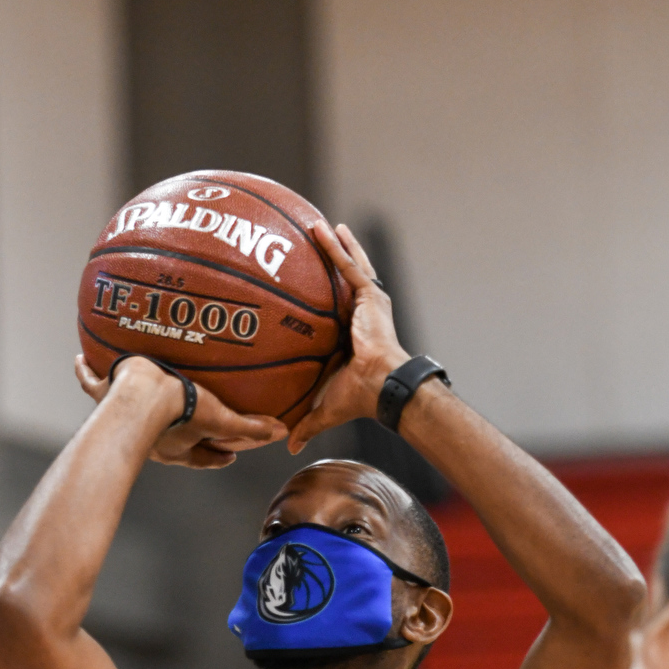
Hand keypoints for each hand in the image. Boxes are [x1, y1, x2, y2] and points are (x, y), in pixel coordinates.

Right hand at [75, 355, 286, 468]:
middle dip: (174, 433)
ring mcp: (122, 413)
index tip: (229, 455)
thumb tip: (281, 434)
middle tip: (183, 421)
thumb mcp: (219, 418)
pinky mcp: (105, 392)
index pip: (200, 457)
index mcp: (176, 446)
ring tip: (124, 388)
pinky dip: (85, 372)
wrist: (142, 396)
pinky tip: (79, 360)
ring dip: (128, 402)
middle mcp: (148, 436)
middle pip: (164, 436)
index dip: (215, 457)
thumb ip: (248, 428)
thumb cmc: (178, 411)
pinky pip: (92, 382)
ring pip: (123, 410)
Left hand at [287, 222, 408, 452]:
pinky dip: (335, 246)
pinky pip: (347, 265)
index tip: (304, 286)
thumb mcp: (323, 409)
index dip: (322, 297)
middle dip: (331, 260)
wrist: (380, 387)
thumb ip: (305, 423)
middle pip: (341, 282)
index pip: (333, 311)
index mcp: (350, 337)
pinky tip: (322, 228)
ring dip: (334, 245)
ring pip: (346, 266)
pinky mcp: (368, 296)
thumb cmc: (357, 398)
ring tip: (317, 224)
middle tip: (313, 240)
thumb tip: (288, 444)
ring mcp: (366, 303)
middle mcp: (359, 316)